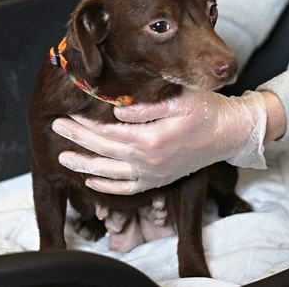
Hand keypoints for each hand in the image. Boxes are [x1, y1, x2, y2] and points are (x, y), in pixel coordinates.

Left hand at [52, 89, 269, 194]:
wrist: (231, 134)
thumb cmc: (207, 111)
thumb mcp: (179, 100)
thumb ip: (145, 107)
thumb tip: (116, 109)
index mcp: (151, 139)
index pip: (109, 133)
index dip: (86, 124)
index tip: (69, 114)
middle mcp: (149, 161)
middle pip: (105, 152)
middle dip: (78, 140)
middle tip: (57, 129)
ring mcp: (154, 173)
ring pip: (111, 173)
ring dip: (86, 166)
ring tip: (64, 158)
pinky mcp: (159, 179)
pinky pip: (129, 188)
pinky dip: (109, 187)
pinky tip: (92, 182)